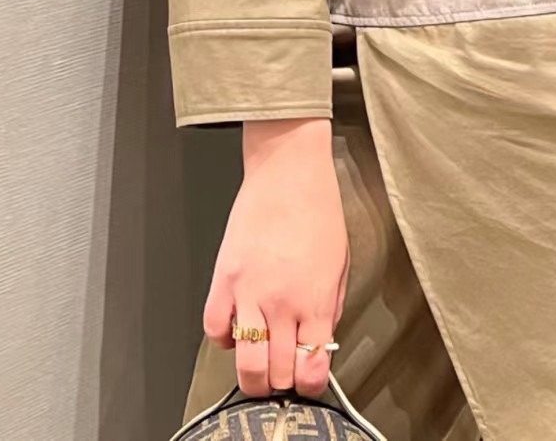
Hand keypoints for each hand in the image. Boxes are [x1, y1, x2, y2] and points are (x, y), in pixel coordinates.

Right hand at [202, 118, 348, 401]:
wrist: (288, 171)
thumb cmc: (319, 209)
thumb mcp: (341, 261)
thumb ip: (330, 306)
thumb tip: (318, 339)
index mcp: (315, 300)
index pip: (311, 368)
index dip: (310, 384)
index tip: (308, 382)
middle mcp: (281, 304)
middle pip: (276, 374)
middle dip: (281, 384)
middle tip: (283, 375)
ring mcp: (248, 293)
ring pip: (244, 363)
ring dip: (252, 375)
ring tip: (259, 368)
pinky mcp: (223, 279)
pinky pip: (214, 330)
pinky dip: (224, 339)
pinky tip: (236, 328)